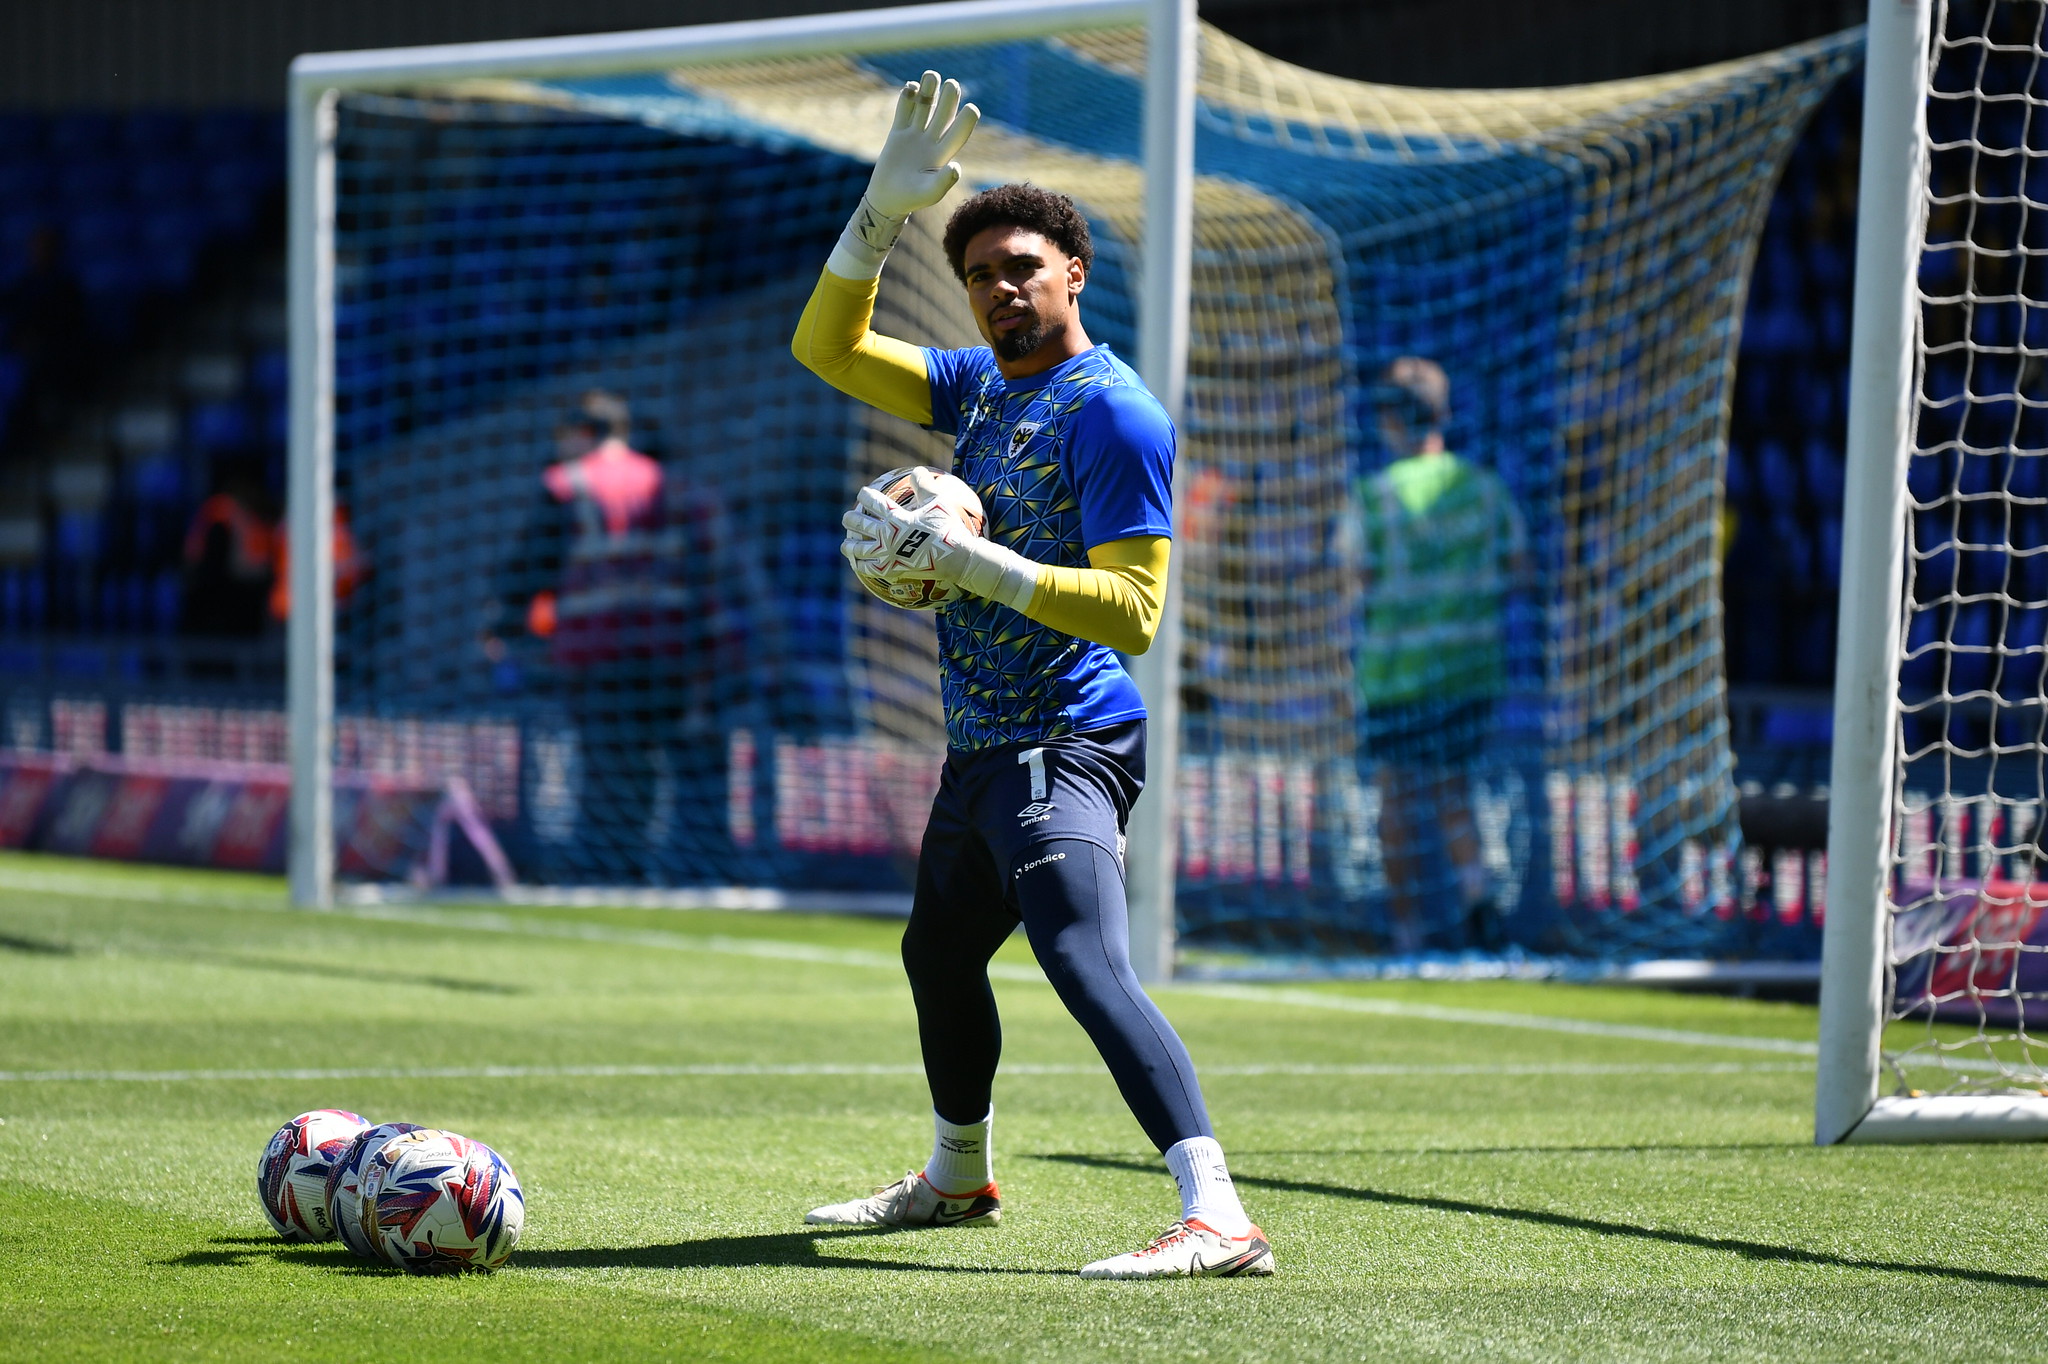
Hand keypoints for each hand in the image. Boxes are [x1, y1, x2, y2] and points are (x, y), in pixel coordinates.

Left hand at [839, 470, 955, 578]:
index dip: (866, 497)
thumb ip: (924, 485)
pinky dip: (860, 566)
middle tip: (846, 518)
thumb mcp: (938, 502)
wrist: (955, 557)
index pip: (875, 503)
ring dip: (850, 545)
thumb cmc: (948, 527)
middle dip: (851, 520)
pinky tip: (857, 565)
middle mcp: (888, 535)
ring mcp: (888, 554)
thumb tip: (917, 469)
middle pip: (862, 525)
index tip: (862, 494)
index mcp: (896, 517)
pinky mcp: (891, 570)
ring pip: (860, 549)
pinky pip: (870, 568)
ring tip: (845, 545)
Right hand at [867, 72, 979, 218]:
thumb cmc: (911, 200)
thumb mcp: (928, 194)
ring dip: (929, 92)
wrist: (887, 199)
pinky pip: (904, 112)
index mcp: (943, 155)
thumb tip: (956, 167)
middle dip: (948, 100)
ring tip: (932, 75)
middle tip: (952, 84)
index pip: (957, 133)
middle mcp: (932, 141)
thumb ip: (943, 182)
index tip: (972, 108)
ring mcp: (915, 135)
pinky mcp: (898, 133)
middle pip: (943, 115)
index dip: (965, 121)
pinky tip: (911, 87)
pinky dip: (907, 99)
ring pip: (924, 108)